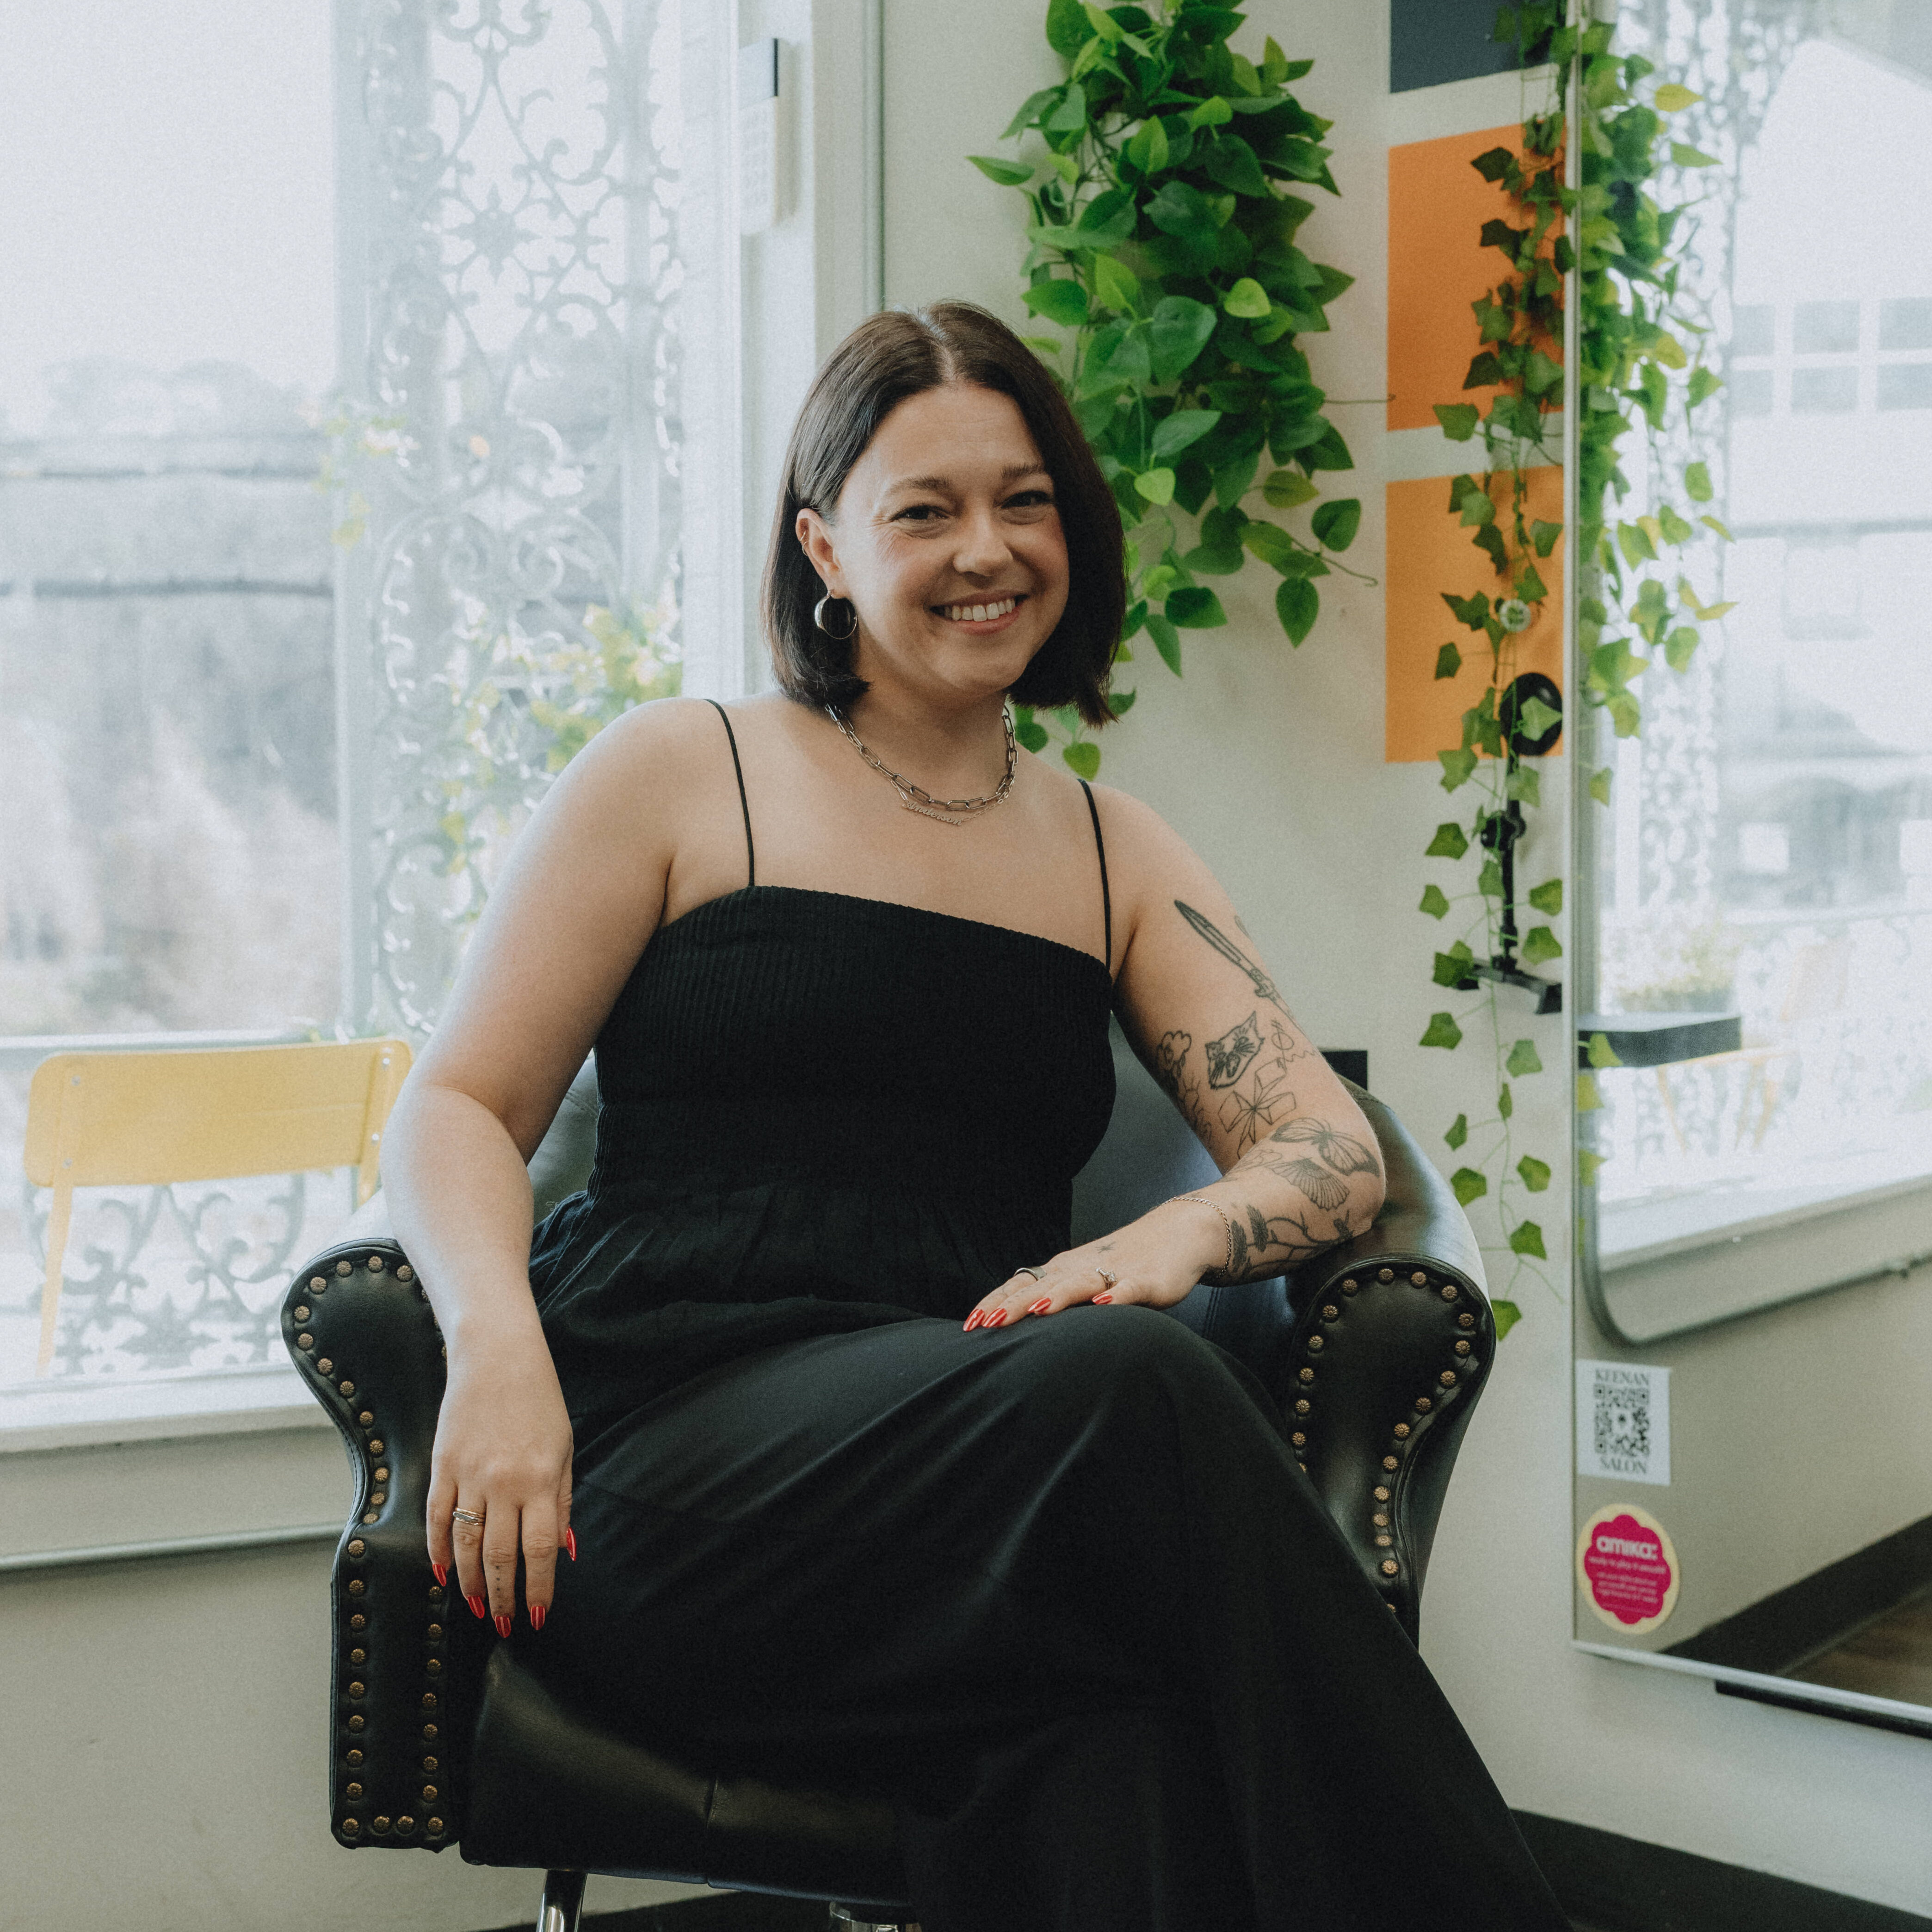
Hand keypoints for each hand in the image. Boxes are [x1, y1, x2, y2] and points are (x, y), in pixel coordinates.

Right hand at [426, 1332, 574, 1635]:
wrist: (497, 1356)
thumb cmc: (539, 1401)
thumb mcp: (564, 1448)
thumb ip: (561, 1502)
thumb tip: (564, 1551)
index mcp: (540, 1479)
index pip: (539, 1550)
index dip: (538, 1588)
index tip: (537, 1616)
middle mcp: (504, 1483)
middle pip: (498, 1556)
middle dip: (503, 1597)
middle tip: (506, 1625)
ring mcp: (469, 1475)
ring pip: (465, 1545)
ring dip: (470, 1583)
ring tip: (478, 1608)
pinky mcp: (442, 1465)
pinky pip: (438, 1518)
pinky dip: (438, 1550)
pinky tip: (443, 1573)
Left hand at [963, 1199, 1225, 1329]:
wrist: (1176, 1234)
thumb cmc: (1122, 1263)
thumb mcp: (1080, 1281)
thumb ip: (1052, 1298)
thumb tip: (1013, 1323)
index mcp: (1061, 1270)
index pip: (1020, 1286)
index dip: (995, 1303)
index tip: (970, 1323)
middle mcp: (1079, 1269)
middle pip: (1041, 1286)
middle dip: (1014, 1305)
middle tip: (988, 1323)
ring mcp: (1113, 1273)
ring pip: (1079, 1285)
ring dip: (1057, 1297)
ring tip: (1037, 1311)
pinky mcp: (1145, 1281)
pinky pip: (1128, 1288)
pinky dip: (1115, 1295)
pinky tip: (1104, 1304)